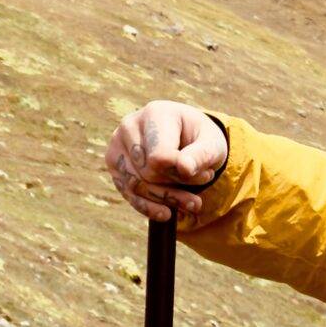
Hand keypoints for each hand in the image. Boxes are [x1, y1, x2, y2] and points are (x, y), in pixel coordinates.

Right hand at [103, 100, 227, 223]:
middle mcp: (130, 125)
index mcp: (155, 113)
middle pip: (148, 171)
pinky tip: (167, 213)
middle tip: (203, 184)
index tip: (206, 175)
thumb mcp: (212, 144)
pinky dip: (148, 207)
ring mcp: (117, 145)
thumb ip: (201, 154)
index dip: (181, 173)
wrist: (187, 138)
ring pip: (136, 185)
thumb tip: (184, 168)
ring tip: (193, 203)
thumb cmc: (200, 138)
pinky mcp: (113, 165)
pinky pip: (127, 193)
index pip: (160, 156)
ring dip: (166, 200)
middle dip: (177, 184)